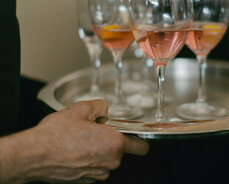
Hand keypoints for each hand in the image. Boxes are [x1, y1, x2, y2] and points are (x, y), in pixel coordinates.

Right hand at [0, 99, 148, 182]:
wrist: (32, 155)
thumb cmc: (56, 135)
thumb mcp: (81, 109)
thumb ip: (100, 106)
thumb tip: (104, 110)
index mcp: (115, 145)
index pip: (142, 147)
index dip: (138, 139)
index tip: (132, 134)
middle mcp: (109, 163)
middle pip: (120, 151)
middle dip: (110, 140)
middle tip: (93, 130)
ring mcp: (97, 174)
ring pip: (106, 159)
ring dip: (98, 150)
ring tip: (79, 140)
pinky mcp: (84, 180)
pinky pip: (93, 167)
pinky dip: (88, 159)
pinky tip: (73, 150)